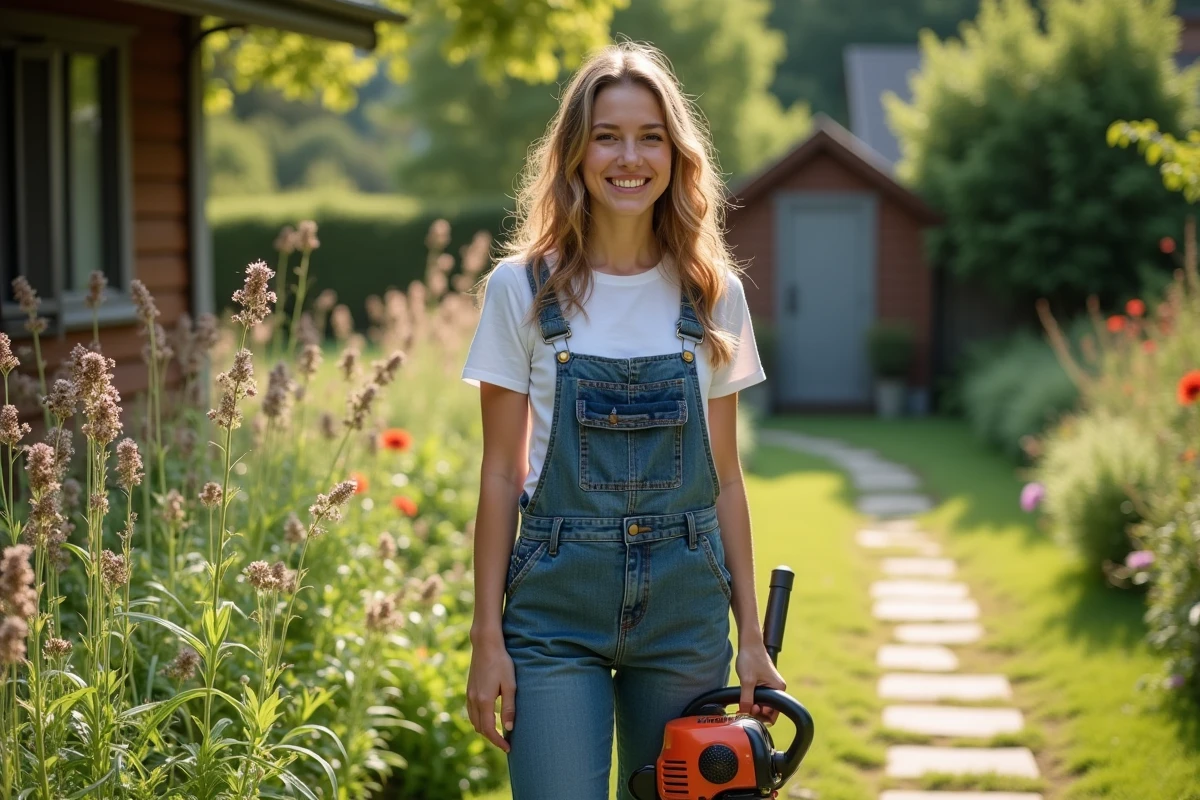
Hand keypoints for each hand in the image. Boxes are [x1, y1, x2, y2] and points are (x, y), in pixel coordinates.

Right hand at [466, 634, 514, 752]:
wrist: (485, 644)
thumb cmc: (501, 662)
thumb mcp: (510, 685)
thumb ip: (509, 707)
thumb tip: (509, 728)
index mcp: (484, 701)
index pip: (489, 729)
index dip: (498, 741)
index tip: (508, 748)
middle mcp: (473, 700)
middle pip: (479, 728)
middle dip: (491, 737)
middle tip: (505, 742)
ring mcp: (469, 695)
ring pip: (473, 721)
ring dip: (484, 729)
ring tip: (498, 732)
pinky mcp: (469, 690)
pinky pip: (471, 712)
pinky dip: (479, 720)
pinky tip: (488, 717)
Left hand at [735, 642, 785, 725]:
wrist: (748, 643)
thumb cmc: (750, 658)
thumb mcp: (747, 681)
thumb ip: (746, 699)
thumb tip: (745, 714)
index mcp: (778, 688)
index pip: (773, 713)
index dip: (760, 716)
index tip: (749, 712)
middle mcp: (777, 688)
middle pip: (768, 710)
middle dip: (756, 712)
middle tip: (744, 709)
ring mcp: (771, 685)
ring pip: (763, 703)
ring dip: (753, 706)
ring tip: (743, 703)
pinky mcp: (764, 682)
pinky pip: (760, 696)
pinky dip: (752, 699)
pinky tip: (745, 698)